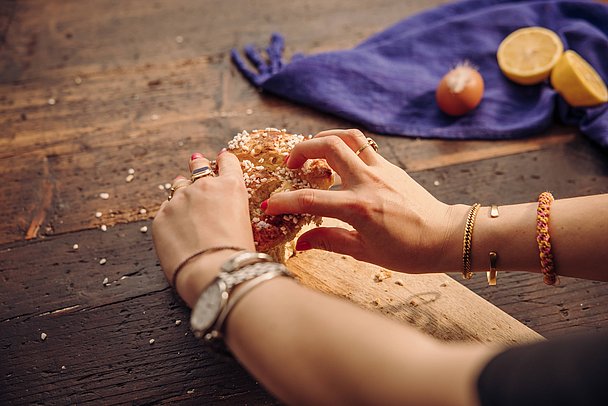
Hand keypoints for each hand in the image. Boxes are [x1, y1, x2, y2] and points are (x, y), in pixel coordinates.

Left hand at [152, 151, 254, 305]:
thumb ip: (231, 211)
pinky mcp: (161, 217)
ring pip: (178, 186)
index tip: (221, 158)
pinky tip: (176, 228)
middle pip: (198, 166)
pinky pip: (165, 210)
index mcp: (231, 187)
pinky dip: (171, 216)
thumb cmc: (237, 256)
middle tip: (196, 162)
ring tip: (182, 196)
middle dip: (198, 165)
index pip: (228, 161)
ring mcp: (179, 200)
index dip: (224, 160)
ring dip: (181, 189)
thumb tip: (221, 215)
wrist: (213, 272)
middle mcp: (205, 187)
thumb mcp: (245, 226)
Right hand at [263, 129, 465, 273]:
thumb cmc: (409, 251)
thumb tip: (301, 243)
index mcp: (358, 208)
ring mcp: (381, 170)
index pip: (309, 200)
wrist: (446, 237)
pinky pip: (363, 146)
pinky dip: (345, 147)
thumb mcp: (365, 252)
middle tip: (291, 165)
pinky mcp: (391, 167)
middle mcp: (368, 182)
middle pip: (327, 146)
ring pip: (347, 137)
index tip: (270, 205)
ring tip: (312, 154)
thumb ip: (330, 241)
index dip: (284, 202)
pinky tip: (339, 163)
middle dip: (301, 150)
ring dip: (324, 138)